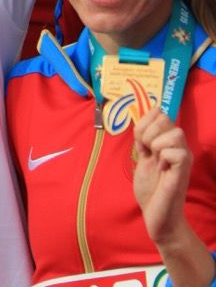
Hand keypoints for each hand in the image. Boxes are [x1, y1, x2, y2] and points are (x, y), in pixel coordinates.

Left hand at [133, 107, 191, 245]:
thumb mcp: (142, 155)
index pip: (159, 113)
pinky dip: (163, 157)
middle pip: (165, 118)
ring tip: (156, 161)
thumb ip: (144, 136)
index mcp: (168, 141)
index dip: (145, 124)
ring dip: (157, 144)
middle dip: (148, 133)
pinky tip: (163, 170)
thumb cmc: (150, 188)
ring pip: (174, 132)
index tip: (142, 144)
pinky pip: (175, 151)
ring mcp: (184, 157)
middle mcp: (179, 146)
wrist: (156, 215)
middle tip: (148, 153)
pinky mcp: (184, 169)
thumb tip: (150, 112)